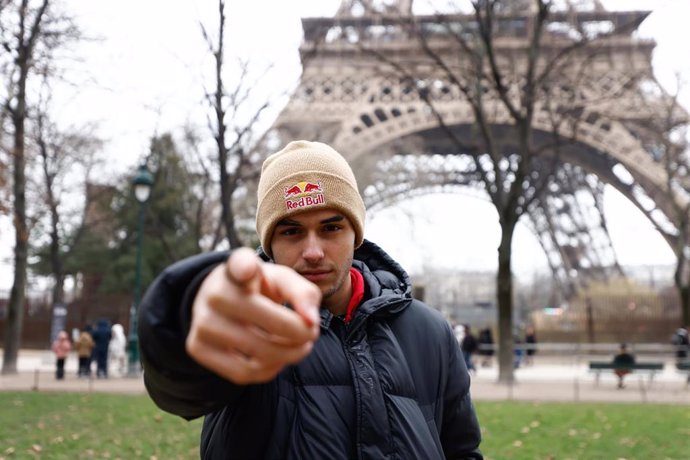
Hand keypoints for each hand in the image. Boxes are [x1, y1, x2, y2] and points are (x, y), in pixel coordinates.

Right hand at [186, 247, 320, 383]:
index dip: (244, 267)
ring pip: (259, 353)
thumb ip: (304, 294)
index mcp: (238, 267)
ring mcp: (202, 321)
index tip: (248, 270)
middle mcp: (215, 292)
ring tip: (299, 347)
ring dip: (290, 355)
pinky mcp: (197, 347)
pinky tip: (277, 358)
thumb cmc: (260, 288)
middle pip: (271, 322)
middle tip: (311, 334)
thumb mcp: (283, 281)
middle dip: (301, 334)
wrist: (223, 300)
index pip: (239, 264)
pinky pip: (242, 373)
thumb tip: (311, 322)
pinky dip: (268, 370)